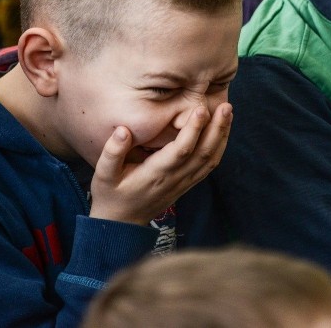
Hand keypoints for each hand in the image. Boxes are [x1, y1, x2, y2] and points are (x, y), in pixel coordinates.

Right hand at [89, 102, 232, 225]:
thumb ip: (112, 152)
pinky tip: (221, 131)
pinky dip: (219, 148)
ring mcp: (183, 183)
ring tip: (228, 113)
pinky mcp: (186, 184)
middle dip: (216, 129)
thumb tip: (124, 130)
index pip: (181, 151)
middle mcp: (174, 179)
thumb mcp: (103, 175)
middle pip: (203, 153)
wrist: (121, 224)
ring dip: (221, 136)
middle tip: (226, 105)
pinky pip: (208, 166)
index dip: (193, 130)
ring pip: (210, 160)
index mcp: (155, 174)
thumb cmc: (110, 195)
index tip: (200, 109)